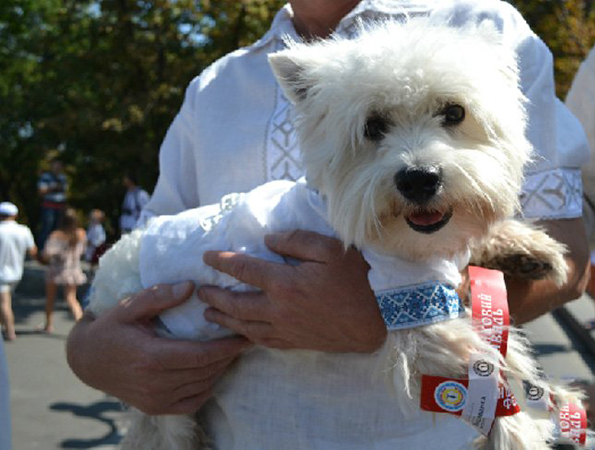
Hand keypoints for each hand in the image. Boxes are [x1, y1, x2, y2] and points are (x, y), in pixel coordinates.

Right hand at [66, 282, 250, 414]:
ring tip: (233, 350)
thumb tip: (191, 286)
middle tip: (245, 337)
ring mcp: (155, 400)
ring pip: (202, 386)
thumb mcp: (130, 306)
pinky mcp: (155, 407)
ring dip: (221, 369)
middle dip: (229, 355)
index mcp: (151, 357)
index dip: (227, 347)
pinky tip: (214, 370)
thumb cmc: (111, 328)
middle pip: (206, 371)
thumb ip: (159, 296)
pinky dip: (208, 387)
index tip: (244, 335)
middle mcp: (155, 383)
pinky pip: (192, 402)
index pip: (201, 356)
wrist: (87, 360)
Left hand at [200, 230, 385, 352]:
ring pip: (244, 326)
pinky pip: (262, 341)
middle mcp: (278, 309)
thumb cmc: (356, 279)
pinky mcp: (295, 342)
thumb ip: (295, 240)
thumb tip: (267, 240)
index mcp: (284, 282)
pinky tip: (241, 333)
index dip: (222, 261)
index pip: (244, 269)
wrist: (377, 318)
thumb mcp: (330, 249)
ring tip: (208, 314)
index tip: (206, 257)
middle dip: (215, 296)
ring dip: (223, 319)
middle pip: (236, 303)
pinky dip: (246, 337)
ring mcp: (286, 329)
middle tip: (200, 291)